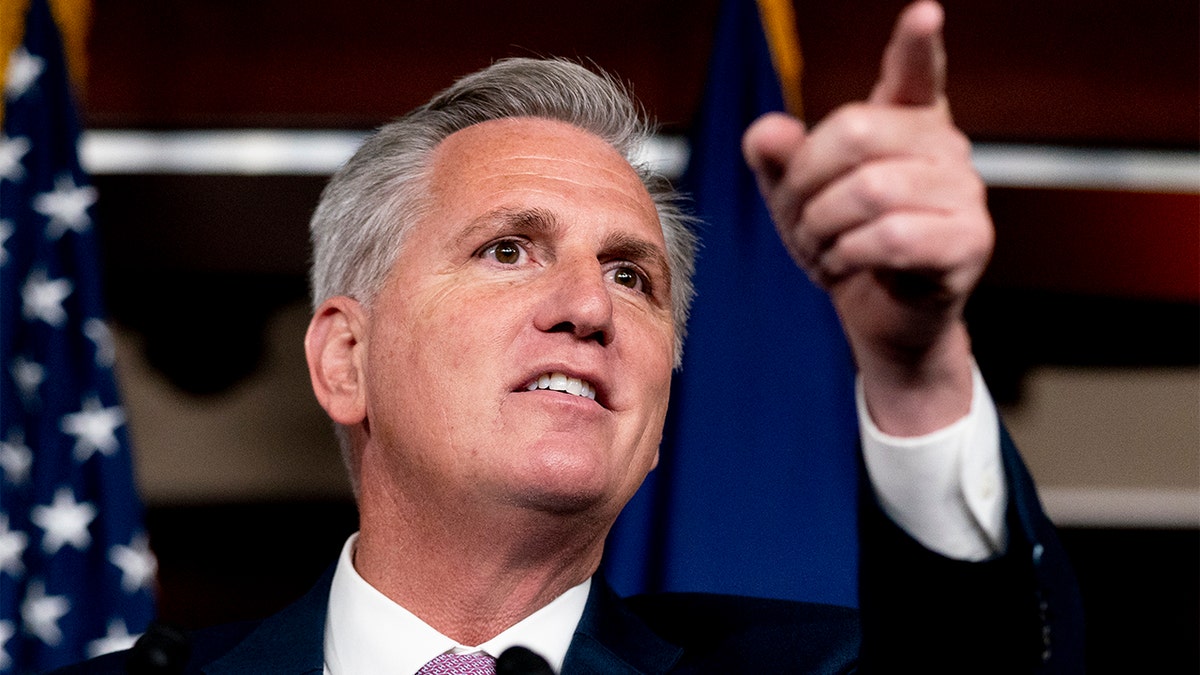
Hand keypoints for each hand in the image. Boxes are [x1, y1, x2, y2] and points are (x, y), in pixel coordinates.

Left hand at [742, 1, 992, 433]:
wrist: (878, 319)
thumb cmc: (844, 246)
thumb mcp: (796, 199)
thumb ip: (778, 160)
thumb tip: (766, 131)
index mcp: (907, 123)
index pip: (916, 73)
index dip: (917, 45)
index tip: (924, 14)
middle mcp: (945, 147)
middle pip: (856, 133)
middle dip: (806, 181)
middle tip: (800, 220)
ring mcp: (965, 193)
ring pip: (870, 191)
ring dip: (823, 228)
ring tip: (823, 250)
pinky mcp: (969, 242)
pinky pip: (891, 237)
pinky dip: (849, 257)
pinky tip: (847, 266)